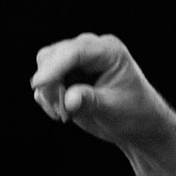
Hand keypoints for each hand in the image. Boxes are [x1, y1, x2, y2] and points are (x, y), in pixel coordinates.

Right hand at [30, 32, 170, 147]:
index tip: (38, 84)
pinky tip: (62, 113)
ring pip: (45, 66)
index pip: (75, 52)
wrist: (138, 125)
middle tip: (61, 112)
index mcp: (109, 51)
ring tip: (64, 115)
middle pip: (53, 55)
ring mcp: (77, 61)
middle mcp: (91, 50)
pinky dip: (47, 97)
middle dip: (50, 83)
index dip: (54, 67)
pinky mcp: (67, 75)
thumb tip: (68, 100)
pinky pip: (45, 81)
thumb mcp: (114, 109)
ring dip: (47, 92)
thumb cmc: (134, 113)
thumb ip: (90, 101)